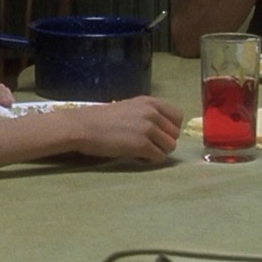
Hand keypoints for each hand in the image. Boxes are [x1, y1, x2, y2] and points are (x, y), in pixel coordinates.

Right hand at [61, 96, 183, 162]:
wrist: (84, 126)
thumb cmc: (102, 118)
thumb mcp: (130, 107)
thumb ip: (148, 113)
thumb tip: (161, 128)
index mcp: (150, 102)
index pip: (178, 117)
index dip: (170, 128)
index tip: (159, 134)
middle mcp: (152, 113)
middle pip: (175, 134)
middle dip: (164, 141)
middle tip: (149, 145)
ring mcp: (148, 129)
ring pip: (170, 146)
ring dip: (159, 151)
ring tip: (143, 151)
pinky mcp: (142, 145)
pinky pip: (159, 157)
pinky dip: (150, 160)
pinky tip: (138, 157)